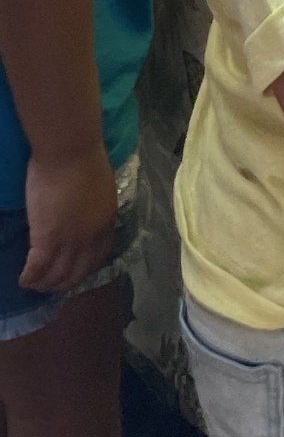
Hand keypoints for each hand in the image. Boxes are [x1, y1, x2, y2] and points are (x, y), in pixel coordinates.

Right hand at [21, 143, 118, 292]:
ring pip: (57, 274)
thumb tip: (84, 215)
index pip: (98, 256)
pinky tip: (23, 279)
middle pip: (78, 272)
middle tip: (52, 284)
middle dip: (64, 283)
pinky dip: (29, 277)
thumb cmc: (84, 159)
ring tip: (34, 284)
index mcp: (106, 222)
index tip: (75, 271)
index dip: (85, 268)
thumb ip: (94, 207)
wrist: (70, 151)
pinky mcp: (46, 239)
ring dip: (45, 283)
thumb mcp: (100, 188)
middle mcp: (91, 237)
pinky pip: (37, 268)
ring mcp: (69, 240)